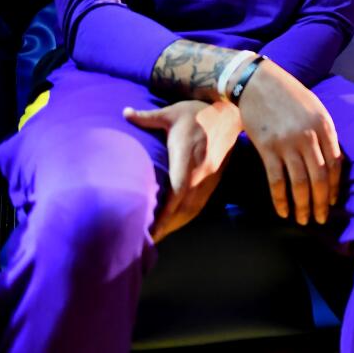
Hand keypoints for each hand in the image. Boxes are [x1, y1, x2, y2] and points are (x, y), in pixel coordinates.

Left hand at [124, 100, 241, 242]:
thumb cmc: (195, 113)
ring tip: (160, 236)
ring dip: (178, 222)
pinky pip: (201, 201)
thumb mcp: (171, 112)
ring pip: (194, 205)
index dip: (167, 209)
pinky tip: (176, 222)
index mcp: (187, 154)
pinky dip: (188, 214)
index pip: (179, 187)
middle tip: (149, 240)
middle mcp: (201, 168)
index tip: (152, 226)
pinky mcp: (215, 178)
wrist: (228, 113)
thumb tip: (125, 112)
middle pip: (185, 204)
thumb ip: (148, 116)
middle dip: (168, 223)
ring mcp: (209, 175)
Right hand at [237, 60, 342, 225]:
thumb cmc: (289, 96)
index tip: (332, 202)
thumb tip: (334, 161)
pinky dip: (280, 199)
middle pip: (319, 177)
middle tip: (321, 219)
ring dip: (302, 206)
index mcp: (324, 125)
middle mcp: (308, 136)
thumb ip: (325, 133)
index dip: (334, 187)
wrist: (258, 83)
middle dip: (321, 203)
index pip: (335, 164)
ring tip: (303, 221)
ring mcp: (287, 143)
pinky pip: (276, 180)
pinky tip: (283, 211)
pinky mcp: (267, 148)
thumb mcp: (316, 108)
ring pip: (299, 183)